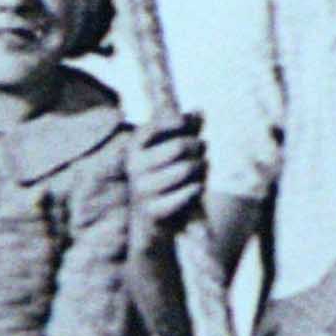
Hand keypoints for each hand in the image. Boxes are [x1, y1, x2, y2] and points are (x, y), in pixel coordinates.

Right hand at [130, 113, 210, 241]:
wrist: (154, 223)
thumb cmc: (168, 179)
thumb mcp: (175, 151)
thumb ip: (186, 130)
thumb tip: (199, 111)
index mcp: (135, 148)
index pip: (154, 127)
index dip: (175, 122)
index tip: (186, 123)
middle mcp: (134, 167)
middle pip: (179, 146)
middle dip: (198, 147)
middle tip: (201, 151)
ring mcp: (142, 189)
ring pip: (186, 168)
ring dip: (201, 168)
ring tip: (199, 170)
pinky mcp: (154, 210)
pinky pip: (189, 191)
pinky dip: (197, 189)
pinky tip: (195, 189)